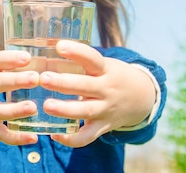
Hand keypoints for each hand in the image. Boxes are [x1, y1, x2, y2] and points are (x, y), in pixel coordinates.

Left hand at [40, 40, 155, 147]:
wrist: (142, 98)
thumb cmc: (112, 76)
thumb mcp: (104, 65)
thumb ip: (81, 61)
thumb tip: (44, 50)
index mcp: (106, 70)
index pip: (92, 58)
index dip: (77, 52)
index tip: (59, 46)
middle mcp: (107, 89)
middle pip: (85, 86)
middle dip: (63, 82)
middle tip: (43, 78)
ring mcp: (106, 109)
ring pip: (85, 111)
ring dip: (65, 109)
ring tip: (46, 106)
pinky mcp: (103, 126)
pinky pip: (87, 137)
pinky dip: (71, 140)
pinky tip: (54, 135)